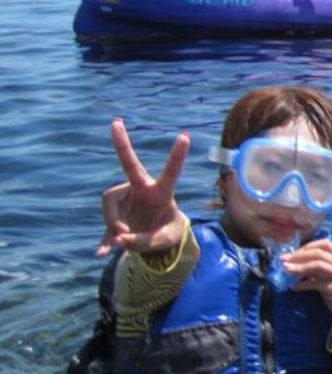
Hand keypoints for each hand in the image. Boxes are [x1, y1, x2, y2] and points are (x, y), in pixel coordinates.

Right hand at [97, 117, 189, 255]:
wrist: (155, 240)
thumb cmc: (167, 234)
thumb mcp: (163, 241)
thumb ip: (143, 241)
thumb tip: (117, 240)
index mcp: (162, 193)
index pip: (171, 172)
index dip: (177, 156)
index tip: (186, 136)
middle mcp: (140, 189)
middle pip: (129, 165)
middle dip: (122, 144)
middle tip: (115, 122)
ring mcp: (124, 197)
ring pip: (111, 208)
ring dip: (115, 227)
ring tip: (125, 242)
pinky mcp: (113, 211)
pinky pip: (105, 225)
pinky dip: (106, 242)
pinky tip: (103, 252)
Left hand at [279, 238, 331, 329]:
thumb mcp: (328, 279)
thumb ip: (317, 271)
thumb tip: (295, 264)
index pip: (326, 244)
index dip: (308, 246)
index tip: (293, 253)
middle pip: (319, 253)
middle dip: (298, 255)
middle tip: (283, 260)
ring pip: (318, 265)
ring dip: (299, 266)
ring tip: (286, 270)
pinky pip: (316, 283)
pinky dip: (303, 284)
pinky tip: (294, 287)